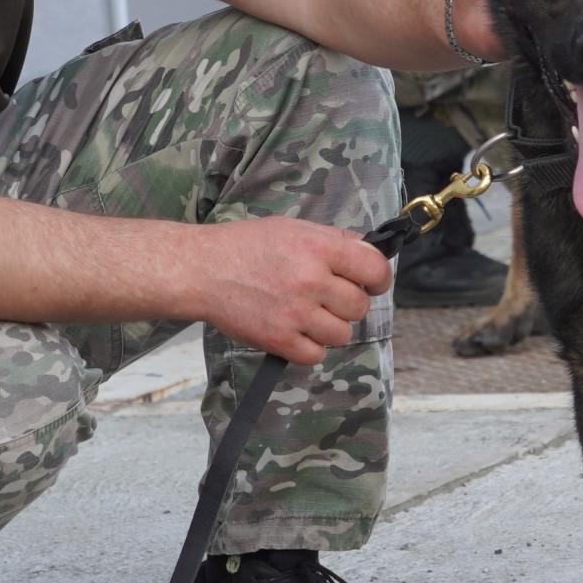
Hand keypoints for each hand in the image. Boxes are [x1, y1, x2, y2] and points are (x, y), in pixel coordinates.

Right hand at [190, 216, 393, 363]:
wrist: (203, 270)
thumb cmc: (247, 245)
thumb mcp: (294, 227)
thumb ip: (334, 239)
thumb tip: (370, 249)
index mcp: (319, 248)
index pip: (375, 269)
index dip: (379, 279)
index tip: (371, 283)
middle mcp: (311, 280)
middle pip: (360, 306)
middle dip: (350, 304)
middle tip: (329, 298)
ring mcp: (295, 313)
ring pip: (342, 334)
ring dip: (330, 327)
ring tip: (309, 314)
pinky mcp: (278, 339)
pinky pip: (316, 355)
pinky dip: (310, 348)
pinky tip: (295, 331)